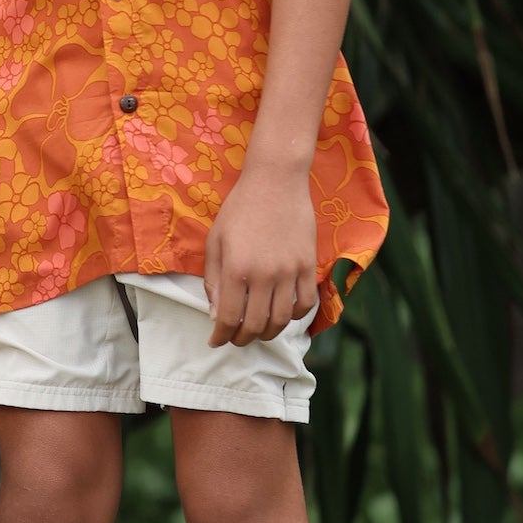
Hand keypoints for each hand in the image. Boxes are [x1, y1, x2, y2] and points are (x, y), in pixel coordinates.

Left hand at [203, 164, 318, 346]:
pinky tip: (284, 314)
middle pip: (257, 324)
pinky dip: (296, 316)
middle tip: (236, 339)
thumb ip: (214, 279)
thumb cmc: (240, 209)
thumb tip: (216, 314)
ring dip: (269, 332)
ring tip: (258, 331)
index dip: (221, 335)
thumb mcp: (216, 240)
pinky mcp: (308, 265)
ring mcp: (290, 271)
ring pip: (283, 319)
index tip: (216, 342)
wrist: (275, 181)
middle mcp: (265, 275)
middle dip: (243, 338)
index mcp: (237, 268)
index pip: (229, 317)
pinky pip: (307, 303)